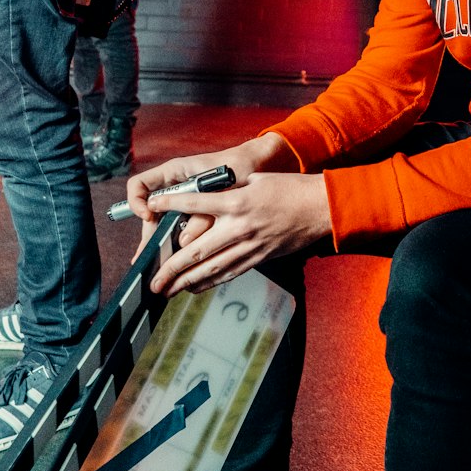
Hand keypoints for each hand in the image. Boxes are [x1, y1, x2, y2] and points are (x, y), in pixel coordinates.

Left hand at [126, 134, 331, 295]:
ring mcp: (249, 246)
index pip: (195, 203)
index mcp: (237, 201)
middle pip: (196, 250)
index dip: (171, 205)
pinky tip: (194, 288)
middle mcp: (239, 227)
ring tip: (166, 290)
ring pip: (210, 268)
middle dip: (171, 267)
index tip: (152, 206)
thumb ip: (230, 191)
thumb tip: (206, 200)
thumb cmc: (289, 189)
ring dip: (186, 282)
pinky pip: (230, 273)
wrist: (319, 208)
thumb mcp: (256, 180)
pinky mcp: (259, 258)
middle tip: (153, 280)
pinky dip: (210, 282)